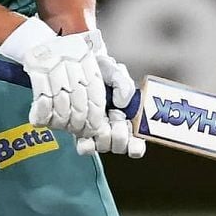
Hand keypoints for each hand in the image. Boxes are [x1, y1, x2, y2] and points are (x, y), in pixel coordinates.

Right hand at [0, 18, 108, 137]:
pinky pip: (42, 100)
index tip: (93, 127)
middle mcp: (72, 64)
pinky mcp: (36, 72)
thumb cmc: (64, 53)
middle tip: (77, 131)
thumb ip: (107, 81)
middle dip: (78, 123)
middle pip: (79, 103)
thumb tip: (118, 102)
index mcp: (87, 60)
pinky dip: (43, 114)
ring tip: (61, 127)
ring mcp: (53, 68)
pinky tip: (43, 119)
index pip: (95, 95)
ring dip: (61, 121)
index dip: (94, 115)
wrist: (36, 39)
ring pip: (61, 105)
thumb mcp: (91, 59)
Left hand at [75, 29, 145, 157]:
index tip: (133, 142)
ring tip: (101, 119)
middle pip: (119, 146)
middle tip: (115, 117)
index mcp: (128, 119)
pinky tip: (85, 133)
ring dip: (103, 135)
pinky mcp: (80, 133)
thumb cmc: (101, 71)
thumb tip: (122, 104)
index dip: (135, 146)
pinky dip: (87, 143)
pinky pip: (86, 147)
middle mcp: (113, 129)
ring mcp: (96, 132)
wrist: (79, 67)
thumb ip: (124, 85)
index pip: (136, 143)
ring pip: (104, 146)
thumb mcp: (116, 72)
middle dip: (119, 135)